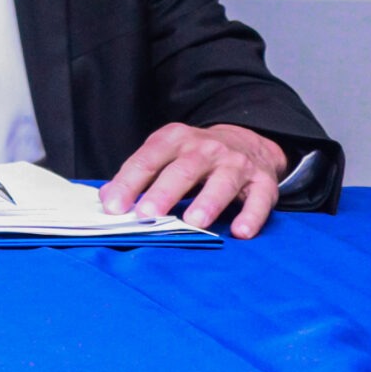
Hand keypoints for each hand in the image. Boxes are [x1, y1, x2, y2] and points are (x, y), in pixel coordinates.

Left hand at [101, 122, 285, 237]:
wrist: (246, 141)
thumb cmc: (194, 156)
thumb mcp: (164, 154)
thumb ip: (139, 174)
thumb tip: (107, 199)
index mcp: (175, 139)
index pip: (148, 159)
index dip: (129, 182)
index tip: (114, 206)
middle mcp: (206, 148)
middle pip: (183, 170)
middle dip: (164, 193)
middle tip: (147, 215)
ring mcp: (236, 164)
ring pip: (222, 183)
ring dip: (207, 203)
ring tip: (193, 222)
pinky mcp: (263, 182)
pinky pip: (259, 200)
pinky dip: (251, 216)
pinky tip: (240, 232)